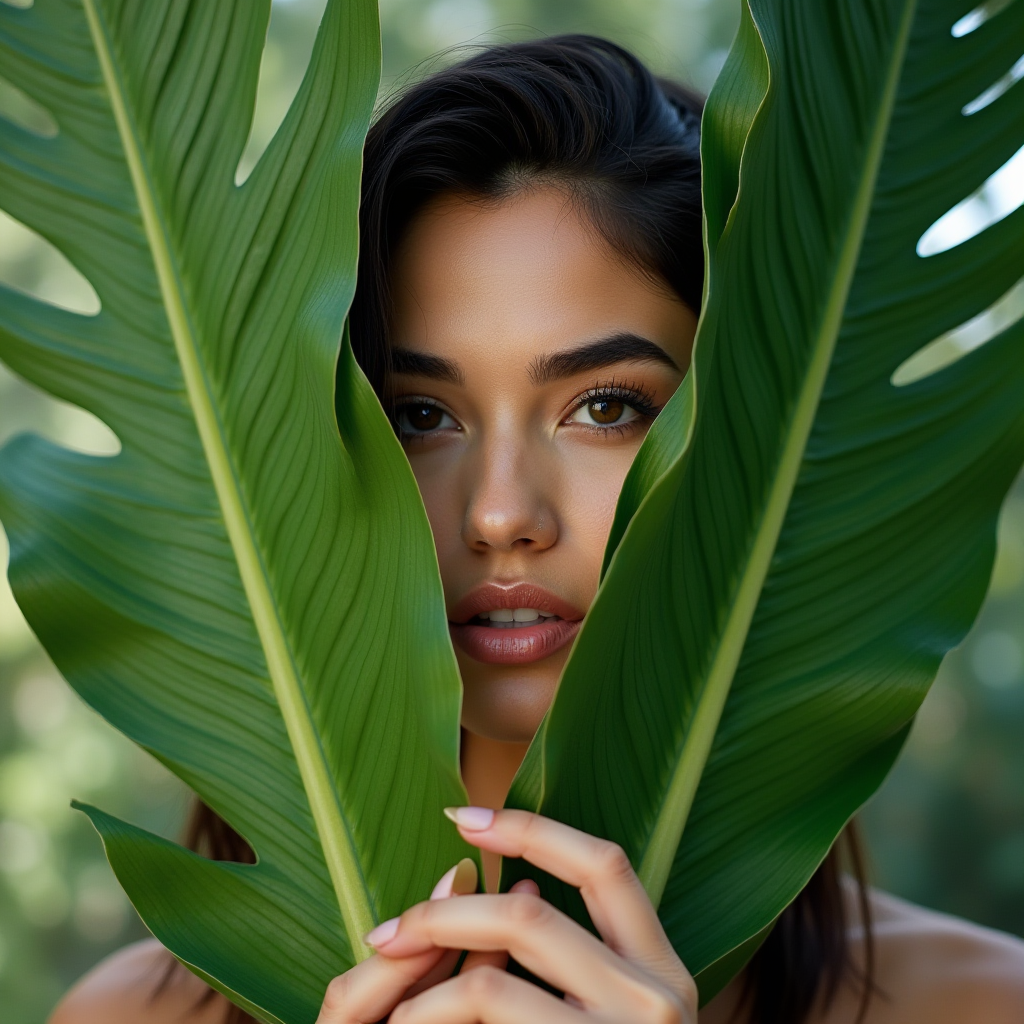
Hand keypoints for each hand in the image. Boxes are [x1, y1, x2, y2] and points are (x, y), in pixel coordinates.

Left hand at [317, 809, 696, 1023]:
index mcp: (664, 969)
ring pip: (490, 986)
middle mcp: (657, 1002)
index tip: (466, 817)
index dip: (533, 827)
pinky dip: (429, 1023)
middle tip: (389, 930)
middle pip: (529, 916)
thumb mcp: (615, 1015)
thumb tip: (502, 881)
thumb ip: (570, 954)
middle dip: (444, 914)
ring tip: (392, 1008)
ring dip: (423, 988)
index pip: (604, 863)